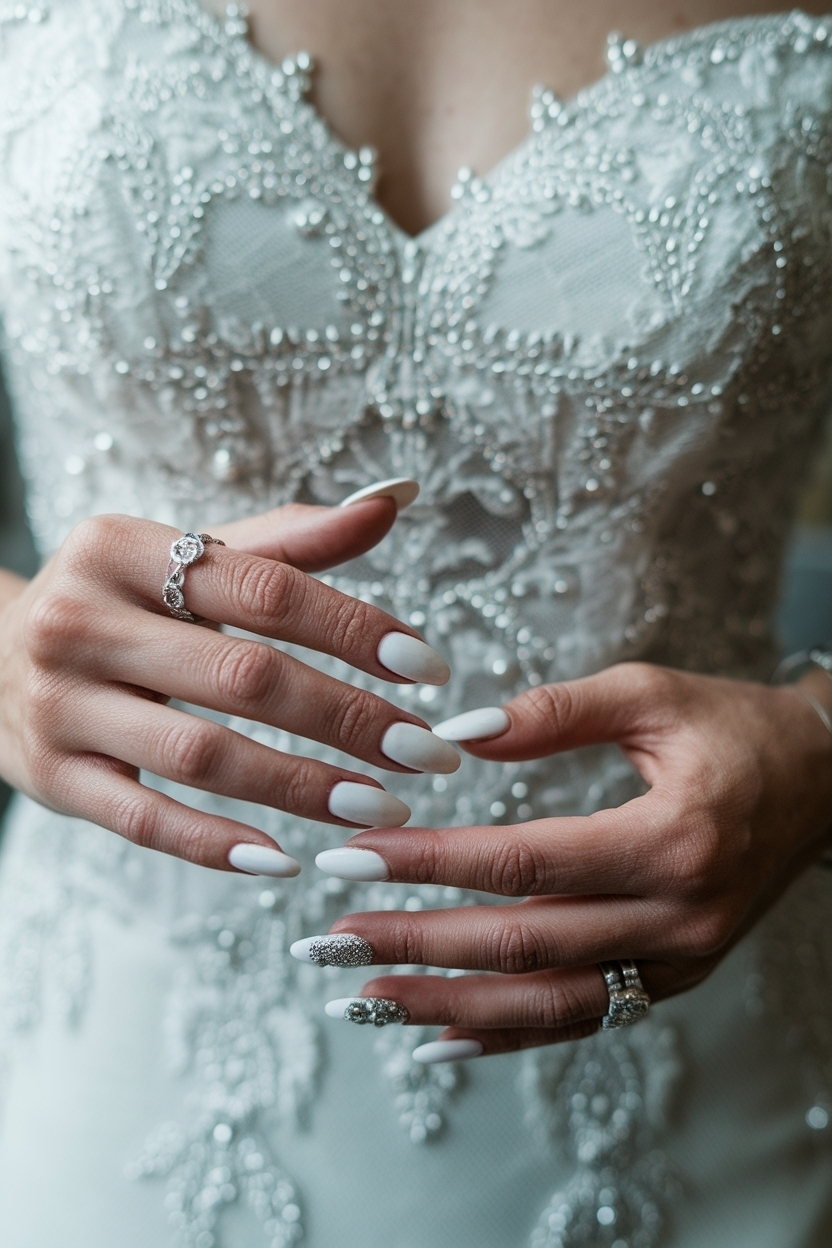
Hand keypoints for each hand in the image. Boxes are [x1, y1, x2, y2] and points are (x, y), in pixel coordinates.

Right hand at [0, 499, 456, 873]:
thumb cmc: (125, 603)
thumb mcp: (188, 557)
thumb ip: (293, 541)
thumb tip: (394, 498)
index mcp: (120, 547)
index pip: (265, 589)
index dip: (357, 631)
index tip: (430, 670)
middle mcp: (80, 621)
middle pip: (243, 676)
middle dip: (350, 719)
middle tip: (427, 754)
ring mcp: (59, 705)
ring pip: (201, 756)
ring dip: (302, 787)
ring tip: (383, 807)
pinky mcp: (52, 778)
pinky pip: (143, 821)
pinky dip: (217, 845)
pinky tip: (287, 860)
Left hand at [312, 663, 831, 1055]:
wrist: (823, 784)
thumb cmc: (734, 730)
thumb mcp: (651, 694)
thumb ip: (554, 712)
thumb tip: (459, 732)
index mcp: (670, 839)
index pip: (523, 861)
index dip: (429, 863)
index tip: (351, 858)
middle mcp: (676, 917)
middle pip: (521, 944)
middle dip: (415, 944)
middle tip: (328, 942)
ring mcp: (677, 962)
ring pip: (545, 1003)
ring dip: (445, 1005)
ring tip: (362, 1000)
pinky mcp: (673, 980)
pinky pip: (582, 1022)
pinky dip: (506, 1037)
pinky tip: (438, 1040)